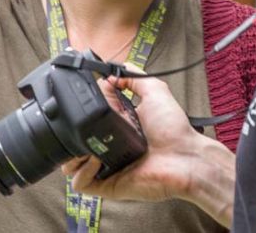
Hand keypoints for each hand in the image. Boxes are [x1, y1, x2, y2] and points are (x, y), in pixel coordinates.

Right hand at [62, 73, 208, 202]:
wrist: (186, 158)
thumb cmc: (175, 129)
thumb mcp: (154, 90)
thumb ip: (134, 77)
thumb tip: (112, 72)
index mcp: (118, 127)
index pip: (88, 120)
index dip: (81, 110)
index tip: (83, 101)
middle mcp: (110, 147)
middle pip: (75, 142)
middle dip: (71, 132)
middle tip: (83, 123)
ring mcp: (107, 167)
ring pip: (71, 167)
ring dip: (69, 155)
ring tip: (82, 145)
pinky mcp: (108, 185)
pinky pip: (82, 184)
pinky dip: (81, 171)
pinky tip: (95, 158)